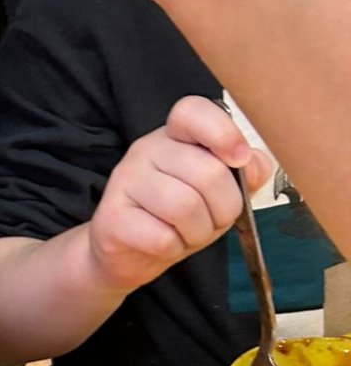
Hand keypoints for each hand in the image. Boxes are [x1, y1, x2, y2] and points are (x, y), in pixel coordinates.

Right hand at [87, 95, 273, 295]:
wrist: (129, 254)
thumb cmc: (179, 218)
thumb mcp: (220, 192)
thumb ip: (245, 172)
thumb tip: (253, 165)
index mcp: (174, 136)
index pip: (192, 111)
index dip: (223, 132)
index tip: (239, 159)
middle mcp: (146, 150)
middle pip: (207, 173)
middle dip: (224, 209)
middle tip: (213, 219)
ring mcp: (124, 181)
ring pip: (184, 207)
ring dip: (199, 232)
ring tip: (188, 234)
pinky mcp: (112, 217)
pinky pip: (162, 236)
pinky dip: (174, 248)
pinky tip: (165, 244)